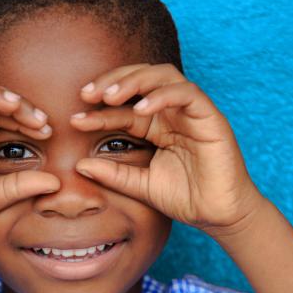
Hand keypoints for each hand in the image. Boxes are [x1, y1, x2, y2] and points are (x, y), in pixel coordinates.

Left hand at [71, 63, 263, 236]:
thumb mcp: (140, 185)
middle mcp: (171, 113)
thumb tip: (79, 165)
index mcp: (155, 126)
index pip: (123, 110)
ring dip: (134, 81)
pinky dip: (162, 96)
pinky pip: (187, 94)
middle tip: (87, 94)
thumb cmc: (184, 197)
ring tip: (110, 96)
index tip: (75, 120)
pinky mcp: (210, 117)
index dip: (98, 112)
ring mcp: (191, 112)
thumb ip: (113, 174)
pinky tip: (140, 110)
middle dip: (113, 81)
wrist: (218, 216)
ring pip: (163, 76)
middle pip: (141, 79)